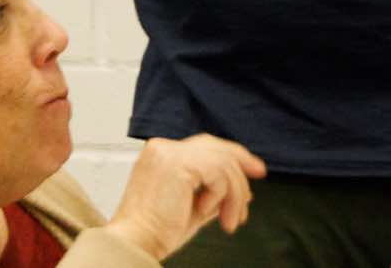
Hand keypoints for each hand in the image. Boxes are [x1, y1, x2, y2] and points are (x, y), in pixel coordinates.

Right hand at [103, 134, 266, 260]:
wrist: (135, 244)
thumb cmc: (157, 232)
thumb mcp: (193, 208)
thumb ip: (214, 194)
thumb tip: (244, 192)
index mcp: (161, 154)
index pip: (206, 146)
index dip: (234, 156)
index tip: (255, 171)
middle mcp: (163, 147)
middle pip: (216, 148)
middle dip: (242, 168)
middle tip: (251, 197)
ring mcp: (170, 153)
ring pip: (223, 163)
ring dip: (234, 194)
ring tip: (230, 221)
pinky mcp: (178, 163)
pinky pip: (218, 173)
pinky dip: (221, 194)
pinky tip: (205, 211)